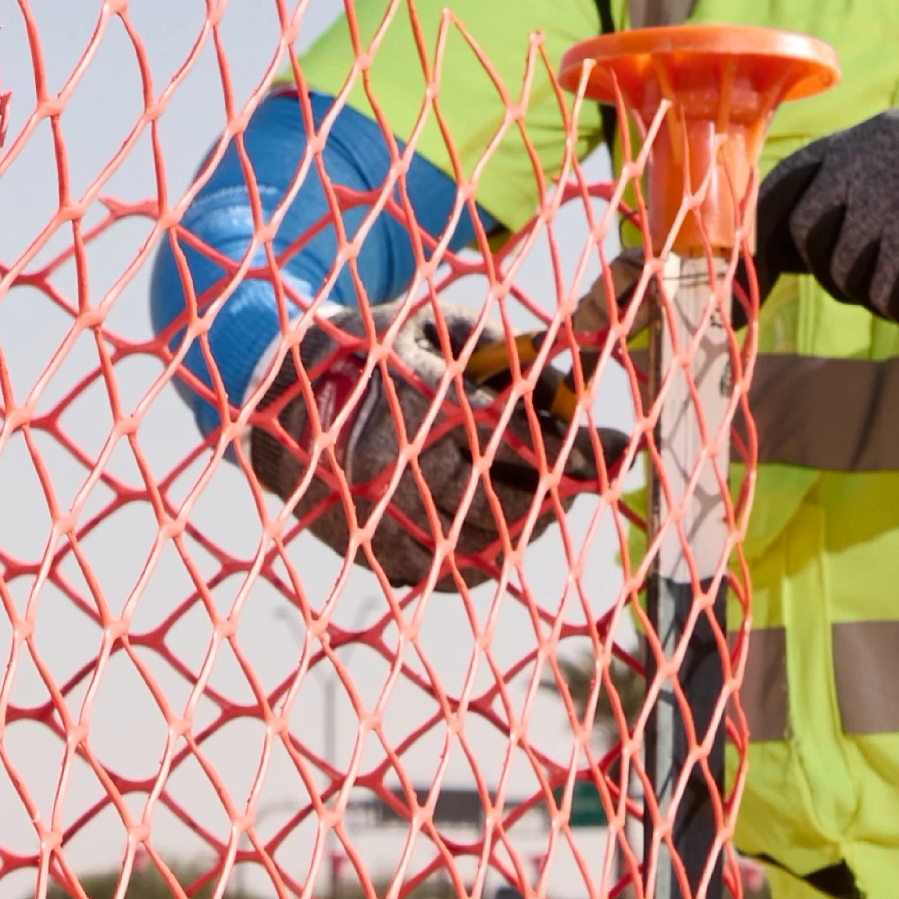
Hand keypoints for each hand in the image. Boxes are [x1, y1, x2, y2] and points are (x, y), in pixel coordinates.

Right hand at [236, 312, 584, 587]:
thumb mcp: (435, 330)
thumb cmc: (367, 353)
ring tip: (543, 486)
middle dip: (564, 485)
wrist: (271, 406)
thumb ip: (507, 353)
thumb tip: (573, 385)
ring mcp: (393, 527)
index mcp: (420, 411)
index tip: (626, 444)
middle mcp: (407, 476)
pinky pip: (460, 569)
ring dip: (533, 515)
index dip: (584, 450)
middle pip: (519, 502)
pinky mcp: (384, 560)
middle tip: (589, 469)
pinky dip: (490, 545)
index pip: (526, 443)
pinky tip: (497, 515)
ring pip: (496, 541)